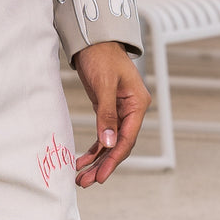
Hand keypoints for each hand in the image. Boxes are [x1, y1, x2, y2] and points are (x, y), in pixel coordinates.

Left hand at [72, 41, 150, 187]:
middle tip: (87, 182)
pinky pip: (103, 134)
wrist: (93, 38)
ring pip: (110, 142)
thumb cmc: (101, 56)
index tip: (100, 175)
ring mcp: (120, 111)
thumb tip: (107, 144)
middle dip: (103, 165)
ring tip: (81, 178)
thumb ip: (106, 113)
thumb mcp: (103, 84)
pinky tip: (83, 160)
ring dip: (97, 160)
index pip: (127, 139)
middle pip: (119, 145)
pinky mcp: (108, 109)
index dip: (113, 159)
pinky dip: (94, 148)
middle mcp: (132, 111)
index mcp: (138, 104)